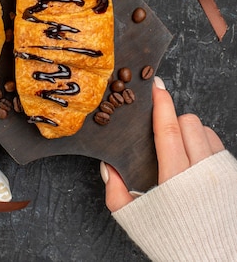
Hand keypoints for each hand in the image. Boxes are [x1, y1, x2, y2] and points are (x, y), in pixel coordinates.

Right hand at [101, 76, 224, 211]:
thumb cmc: (174, 244)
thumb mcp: (136, 221)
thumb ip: (116, 193)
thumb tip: (107, 166)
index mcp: (177, 179)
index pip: (169, 129)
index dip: (161, 104)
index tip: (156, 86)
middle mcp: (203, 172)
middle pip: (189, 123)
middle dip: (173, 119)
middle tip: (162, 130)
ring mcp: (222, 174)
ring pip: (206, 131)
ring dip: (191, 131)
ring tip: (180, 145)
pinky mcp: (233, 179)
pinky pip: (219, 146)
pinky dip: (206, 144)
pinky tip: (196, 158)